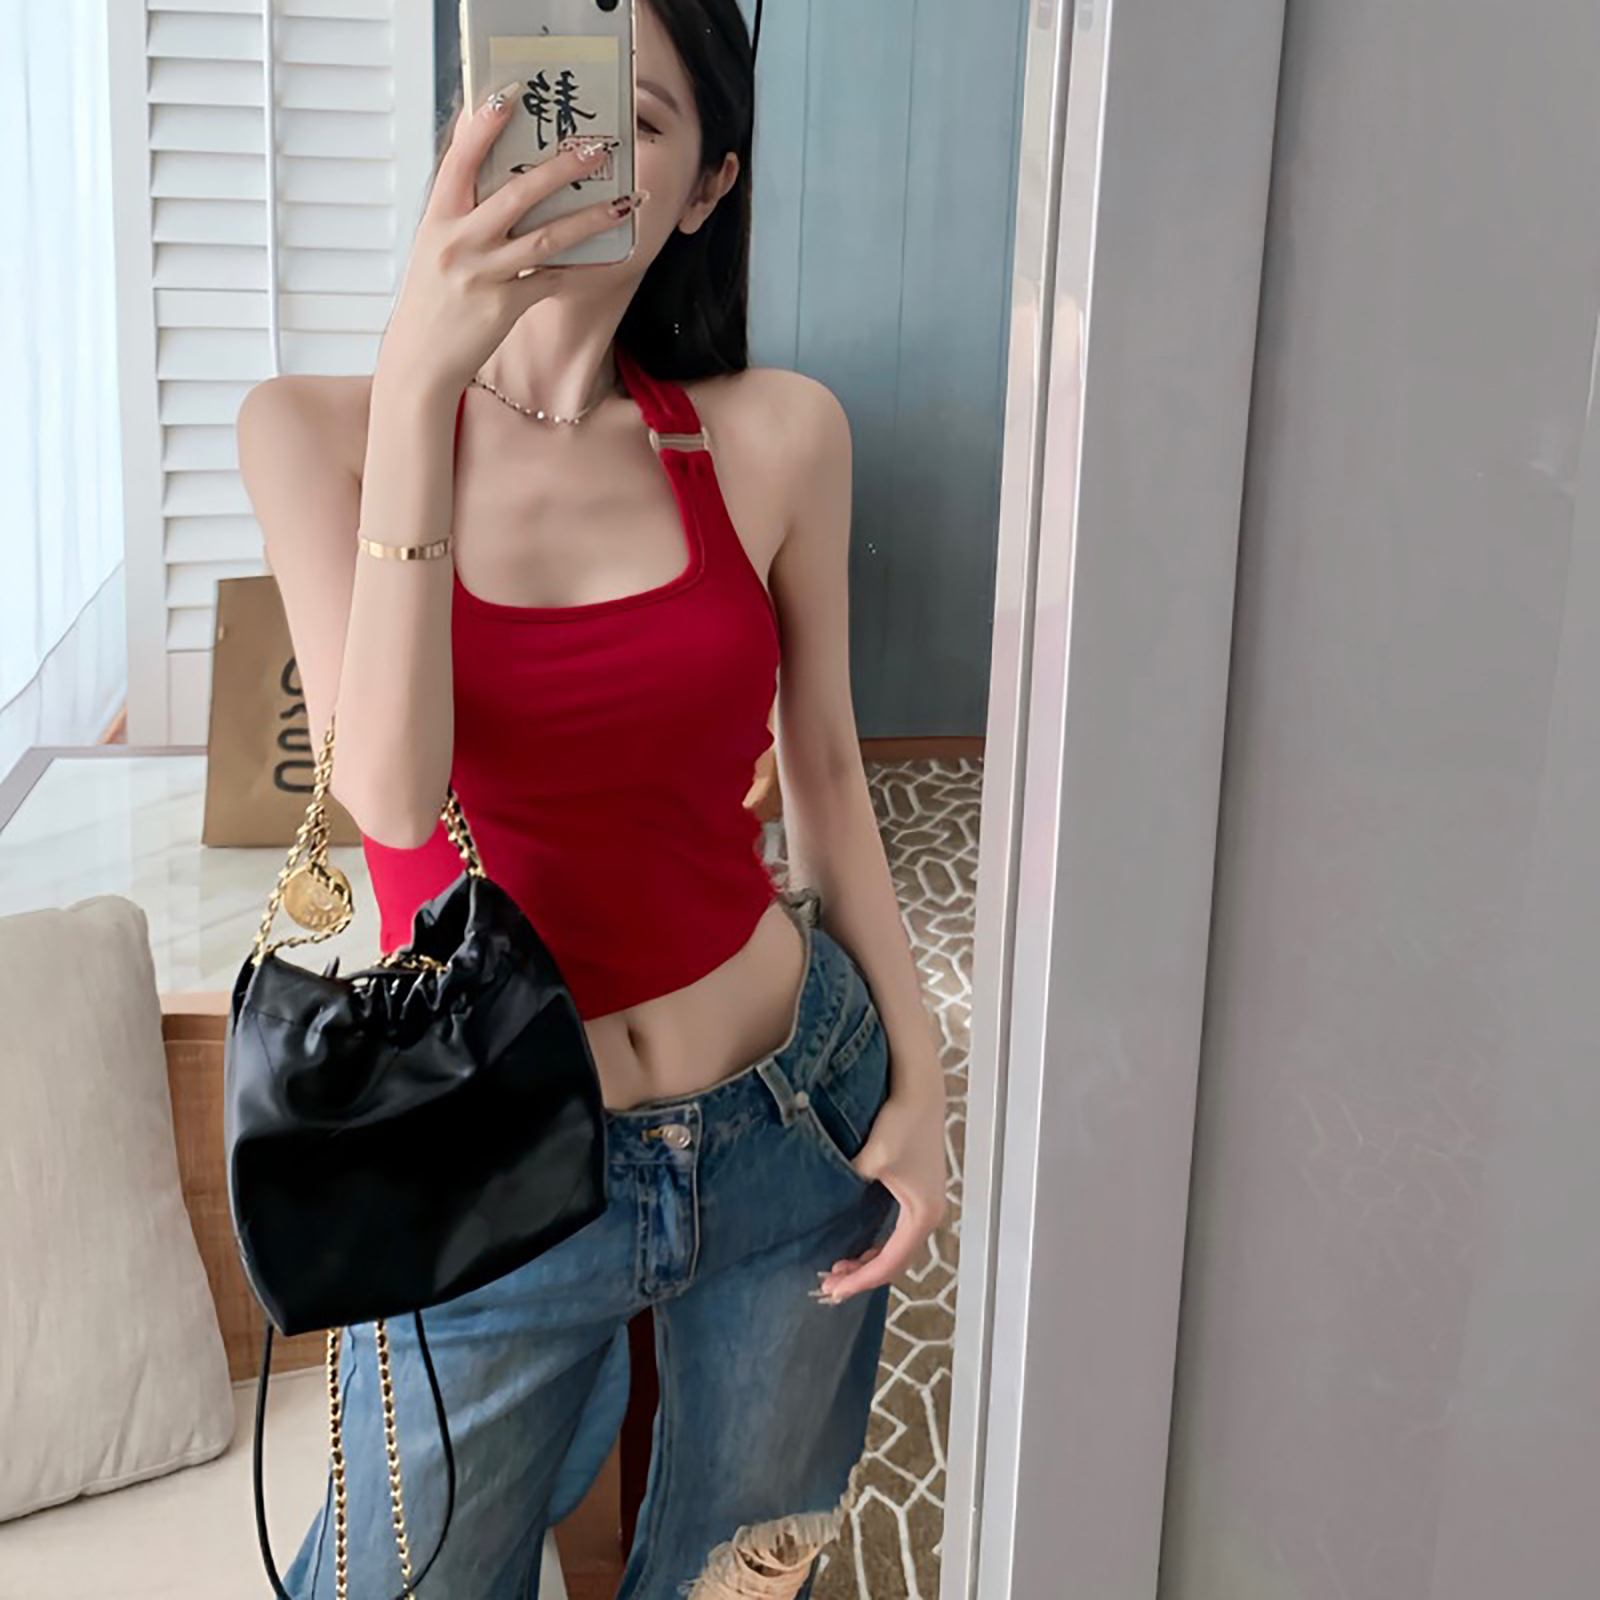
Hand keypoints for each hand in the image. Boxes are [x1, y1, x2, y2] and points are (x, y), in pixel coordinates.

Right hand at [377, 85, 643, 399]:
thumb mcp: (433, 248)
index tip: (509, 95)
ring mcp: (484, 275)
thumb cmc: (430, 302)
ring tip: (625, 202)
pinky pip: (554, 281)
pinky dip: (583, 269)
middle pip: (517, 193)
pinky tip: (610, 257)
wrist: (419, 362)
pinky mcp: (505, 307)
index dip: (482, 126)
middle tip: (597, 148)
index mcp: (437, 219)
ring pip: (547, 238)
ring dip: (591, 218)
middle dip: (562, 167)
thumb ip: (461, 213)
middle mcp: (459, 242)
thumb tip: (499, 177)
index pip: (459, 160)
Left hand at [818, 1078, 948, 1304]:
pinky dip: (876, 1244)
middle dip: (863, 1276)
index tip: (833, 1290)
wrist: (918, 1086)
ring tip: (839, 1269)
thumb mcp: (873, 1159)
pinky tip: (856, 1243)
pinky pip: (896, 1231)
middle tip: (830, 1285)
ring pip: (896, 1247)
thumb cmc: (902, 1119)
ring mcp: (925, 1201)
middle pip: (896, 1261)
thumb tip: (827, 1203)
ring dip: (869, 1261)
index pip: (890, 1263)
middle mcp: (930, 1212)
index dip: (861, 1280)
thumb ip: (851, 1184)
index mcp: (923, 1213)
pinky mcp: (916, 1189)